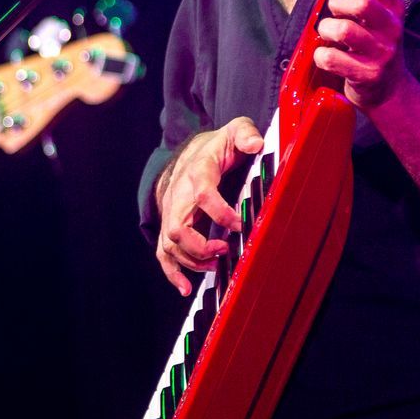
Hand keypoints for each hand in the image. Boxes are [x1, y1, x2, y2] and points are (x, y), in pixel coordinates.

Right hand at [153, 116, 263, 295]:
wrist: (192, 153)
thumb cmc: (217, 146)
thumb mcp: (234, 130)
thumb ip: (245, 133)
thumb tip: (256, 143)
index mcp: (197, 172)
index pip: (203, 193)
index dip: (220, 212)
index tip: (239, 224)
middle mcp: (179, 195)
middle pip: (178, 227)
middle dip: (201, 246)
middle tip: (225, 250)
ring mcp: (172, 213)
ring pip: (170, 244)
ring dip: (192, 261)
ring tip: (215, 266)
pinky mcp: (171, 226)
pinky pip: (163, 252)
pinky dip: (172, 272)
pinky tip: (185, 288)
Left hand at [314, 0, 406, 111]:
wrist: (390, 92)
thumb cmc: (375, 49)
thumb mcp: (378, 21)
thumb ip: (361, 1)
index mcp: (394, 9)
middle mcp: (391, 28)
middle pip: (362, 4)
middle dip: (337, 4)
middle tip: (332, 12)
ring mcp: (382, 53)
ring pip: (343, 31)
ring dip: (325, 30)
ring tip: (327, 35)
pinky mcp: (368, 74)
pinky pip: (332, 58)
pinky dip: (321, 55)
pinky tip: (326, 56)